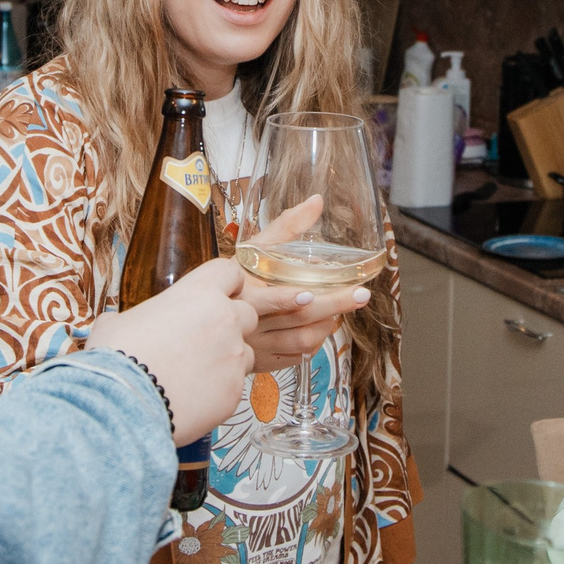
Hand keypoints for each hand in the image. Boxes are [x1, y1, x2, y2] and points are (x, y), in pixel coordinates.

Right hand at [89, 256, 256, 442]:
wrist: (123, 404)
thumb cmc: (118, 357)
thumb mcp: (115, 324)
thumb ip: (130, 318)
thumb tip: (114, 324)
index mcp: (199, 294)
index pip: (229, 272)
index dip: (226, 283)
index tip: (219, 294)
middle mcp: (225, 320)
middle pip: (247, 313)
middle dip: (231, 325)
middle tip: (204, 340)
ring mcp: (234, 356)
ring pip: (246, 352)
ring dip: (229, 359)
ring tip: (196, 373)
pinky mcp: (235, 391)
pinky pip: (235, 385)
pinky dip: (219, 390)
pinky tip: (193, 397)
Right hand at [239, 194, 372, 374]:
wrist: (203, 316)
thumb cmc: (233, 277)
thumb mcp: (254, 249)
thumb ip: (287, 227)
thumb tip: (317, 201)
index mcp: (249, 292)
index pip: (286, 298)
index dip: (315, 297)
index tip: (340, 289)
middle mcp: (251, 322)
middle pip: (302, 319)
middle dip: (336, 306)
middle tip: (360, 295)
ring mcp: (256, 345)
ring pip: (302, 342)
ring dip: (325, 326)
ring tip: (337, 310)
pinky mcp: (258, 361)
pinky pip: (293, 358)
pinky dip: (310, 345)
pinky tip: (316, 330)